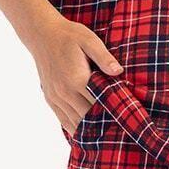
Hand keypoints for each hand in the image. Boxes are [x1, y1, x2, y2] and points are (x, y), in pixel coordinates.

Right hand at [29, 19, 123, 136]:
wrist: (42, 34)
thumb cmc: (68, 35)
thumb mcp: (89, 40)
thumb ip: (104, 57)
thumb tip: (118, 72)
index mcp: (76, 79)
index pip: (99, 102)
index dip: (113, 111)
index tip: (126, 118)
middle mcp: (64, 92)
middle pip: (88, 116)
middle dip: (104, 122)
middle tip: (121, 129)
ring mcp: (56, 98)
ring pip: (75, 122)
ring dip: (90, 128)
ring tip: (107, 134)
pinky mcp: (50, 99)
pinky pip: (63, 121)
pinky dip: (75, 129)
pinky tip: (86, 133)